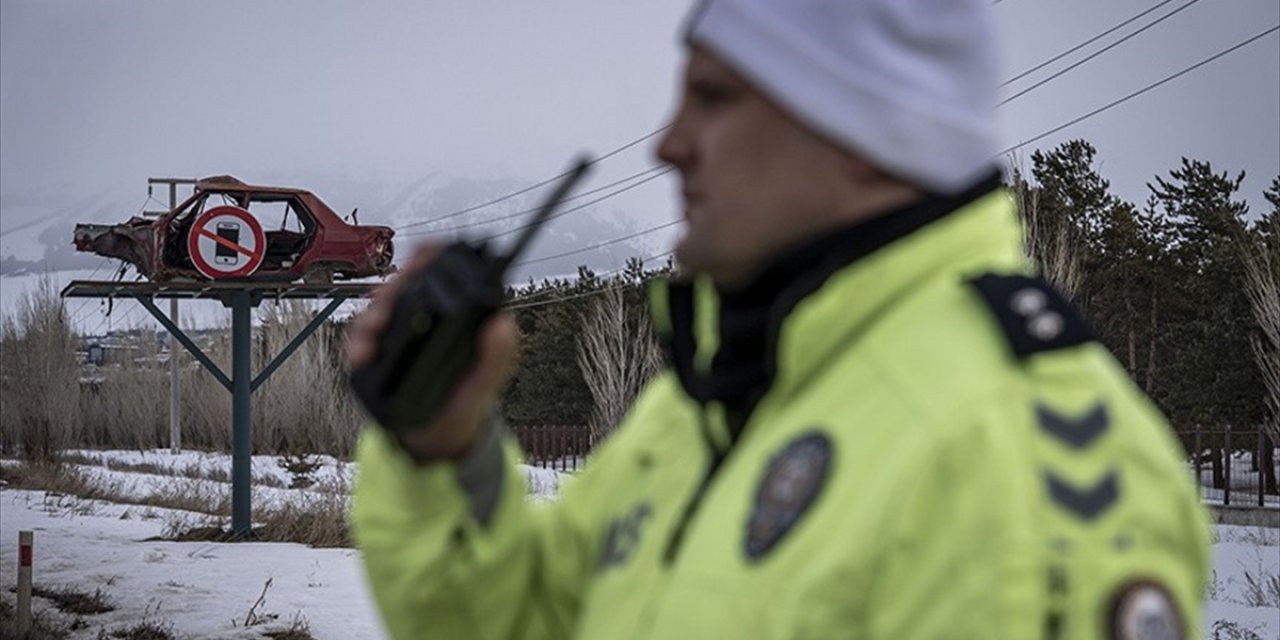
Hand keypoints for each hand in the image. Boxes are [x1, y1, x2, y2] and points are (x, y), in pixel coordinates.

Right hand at [346, 243, 520, 460]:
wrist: (439, 437)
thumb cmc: (467, 401)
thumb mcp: (488, 381)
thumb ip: (499, 355)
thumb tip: (502, 324)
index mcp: (458, 314)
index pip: (443, 269)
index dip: (431, 256)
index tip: (421, 259)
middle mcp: (428, 315)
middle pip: (405, 283)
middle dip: (393, 288)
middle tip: (388, 306)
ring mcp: (402, 331)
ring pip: (379, 306)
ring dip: (372, 315)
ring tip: (374, 335)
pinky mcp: (381, 349)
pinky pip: (362, 336)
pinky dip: (358, 341)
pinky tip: (363, 355)